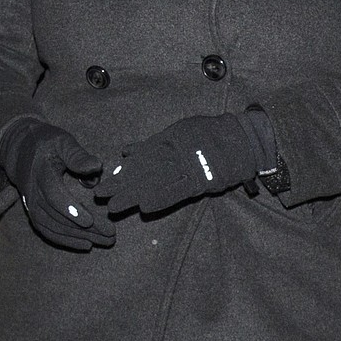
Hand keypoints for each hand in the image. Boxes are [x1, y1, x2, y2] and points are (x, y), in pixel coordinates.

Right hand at [0, 119, 114, 250]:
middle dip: (86, 229)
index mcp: (41, 173)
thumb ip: (78, 155)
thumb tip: (96, 166)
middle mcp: (34, 193)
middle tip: (111, 234)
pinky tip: (87, 245)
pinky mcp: (35, 213)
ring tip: (106, 241)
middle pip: (59, 216)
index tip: (89, 220)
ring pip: (55, 227)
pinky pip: (49, 231)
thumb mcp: (62, 142)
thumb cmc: (47, 144)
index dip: (70, 209)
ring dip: (80, 237)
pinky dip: (66, 240)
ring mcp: (32, 206)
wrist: (20, 151)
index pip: (53, 195)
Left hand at [96, 113, 262, 216]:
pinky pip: (177, 192)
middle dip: (119, 186)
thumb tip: (126, 152)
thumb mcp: (176, 131)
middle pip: (140, 172)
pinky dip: (162, 200)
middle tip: (99, 196)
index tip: (103, 182)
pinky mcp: (200, 181)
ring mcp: (186, 167)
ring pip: (154, 184)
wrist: (240, 140)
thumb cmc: (208, 132)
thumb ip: (151, 144)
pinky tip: (145, 209)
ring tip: (114, 208)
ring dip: (133, 197)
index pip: (137, 160)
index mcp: (166, 141)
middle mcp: (173, 154)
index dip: (120, 173)